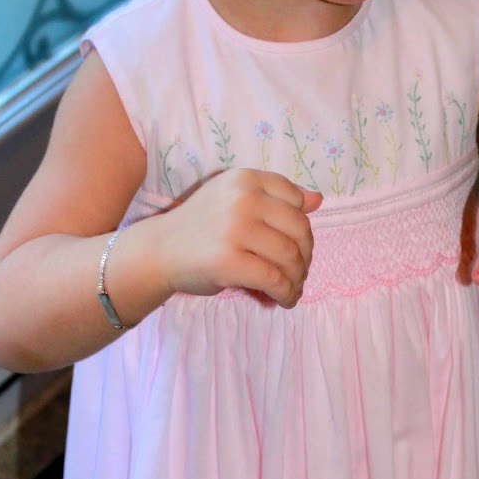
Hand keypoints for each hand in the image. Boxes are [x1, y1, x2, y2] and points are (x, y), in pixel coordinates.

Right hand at [157, 169, 321, 308]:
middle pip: (299, 229)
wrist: (159, 250)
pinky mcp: (230, 261)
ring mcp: (235, 230)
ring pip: (290, 257)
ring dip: (298, 278)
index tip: (297, 245)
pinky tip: (284, 300)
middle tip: (299, 273)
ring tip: (292, 288)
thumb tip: (318, 199)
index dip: (302, 227)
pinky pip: (274, 280)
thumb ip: (275, 197)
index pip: (296, 200)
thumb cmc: (202, 226)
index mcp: (245, 179)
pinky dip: (286, 293)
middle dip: (306, 256)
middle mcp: (243, 199)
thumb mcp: (234, 199)